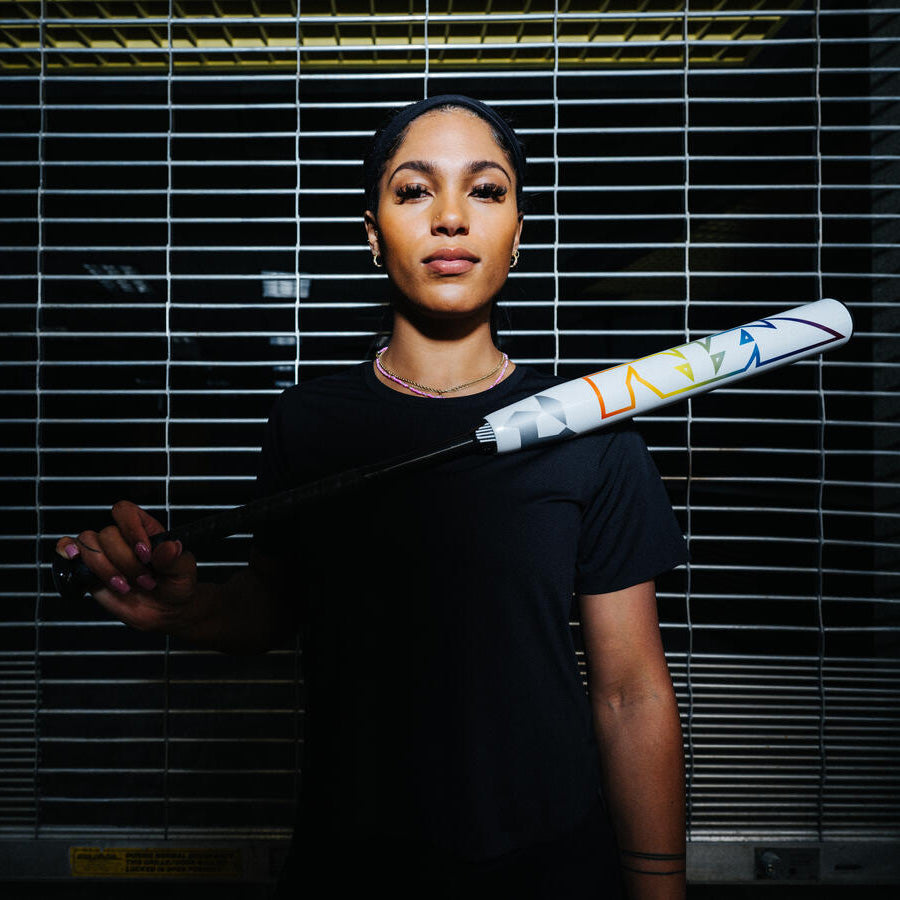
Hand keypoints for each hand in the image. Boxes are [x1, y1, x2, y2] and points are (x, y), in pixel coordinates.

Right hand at [55, 500, 199, 634]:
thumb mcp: (184, 571)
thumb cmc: (177, 585)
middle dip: (126, 562)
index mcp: (145, 529)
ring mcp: (104, 554)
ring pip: (88, 544)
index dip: (130, 529)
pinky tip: (74, 560)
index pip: (125, 511)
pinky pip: (69, 551)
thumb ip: (175, 559)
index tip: (145, 554)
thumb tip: (169, 547)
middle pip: (107, 534)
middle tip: (146, 582)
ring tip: (125, 587)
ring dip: (105, 569)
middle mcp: (122, 538)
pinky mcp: (90, 572)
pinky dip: (66, 551)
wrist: (166, 611)